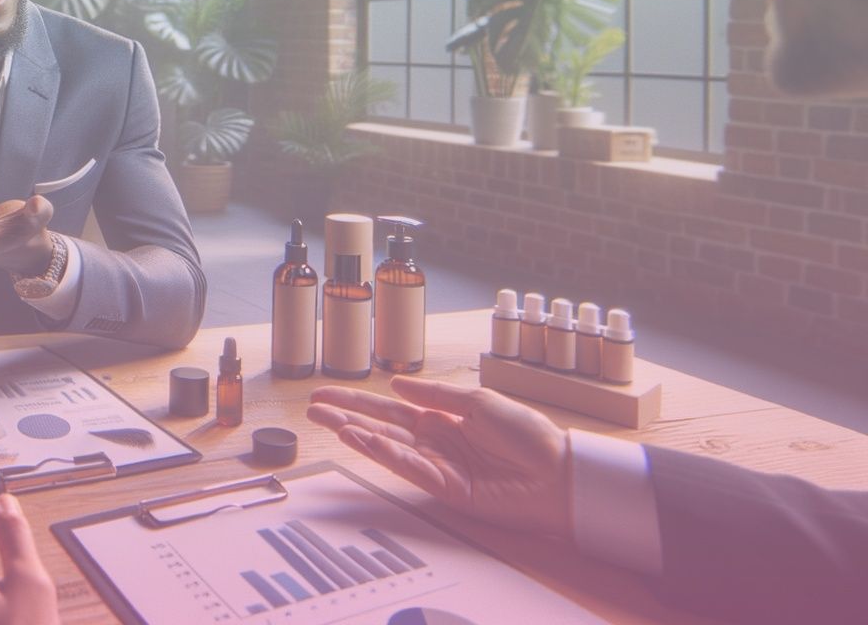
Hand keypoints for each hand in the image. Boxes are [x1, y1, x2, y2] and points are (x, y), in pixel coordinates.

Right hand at [306, 376, 570, 535]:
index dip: (360, 400)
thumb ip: (436, 395)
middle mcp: (434, 443)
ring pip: (386, 446)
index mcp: (442, 421)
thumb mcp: (479, 401)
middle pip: (380, 426)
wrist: (559, 472)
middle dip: (345, 416)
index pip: (391, 408)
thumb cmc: (528, 435)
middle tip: (312, 407)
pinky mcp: (444, 488)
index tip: (329, 391)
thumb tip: (397, 383)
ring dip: (354, 432)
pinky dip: (381, 451)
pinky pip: (407, 465)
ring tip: (325, 419)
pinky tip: (359, 437)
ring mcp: (437, 466)